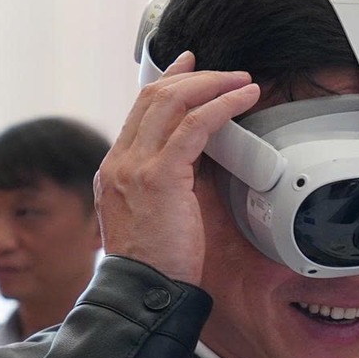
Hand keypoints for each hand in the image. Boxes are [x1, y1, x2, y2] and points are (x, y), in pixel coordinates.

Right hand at [93, 52, 261, 285]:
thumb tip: (199, 156)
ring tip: (242, 82)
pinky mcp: (160, 177)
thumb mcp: (154, 213)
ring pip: (171, 102)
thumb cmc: (157, 264)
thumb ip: (166, 181)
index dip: (168, 81)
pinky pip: (194, 126)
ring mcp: (136, 167)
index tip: (189, 64)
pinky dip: (222, 106)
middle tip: (226, 72)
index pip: (139, 110)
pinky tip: (243, 99)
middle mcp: (119, 162)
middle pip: (152, 96)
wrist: (143, 293)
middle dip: (193, 76)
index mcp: (115, 169)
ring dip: (211, 85)